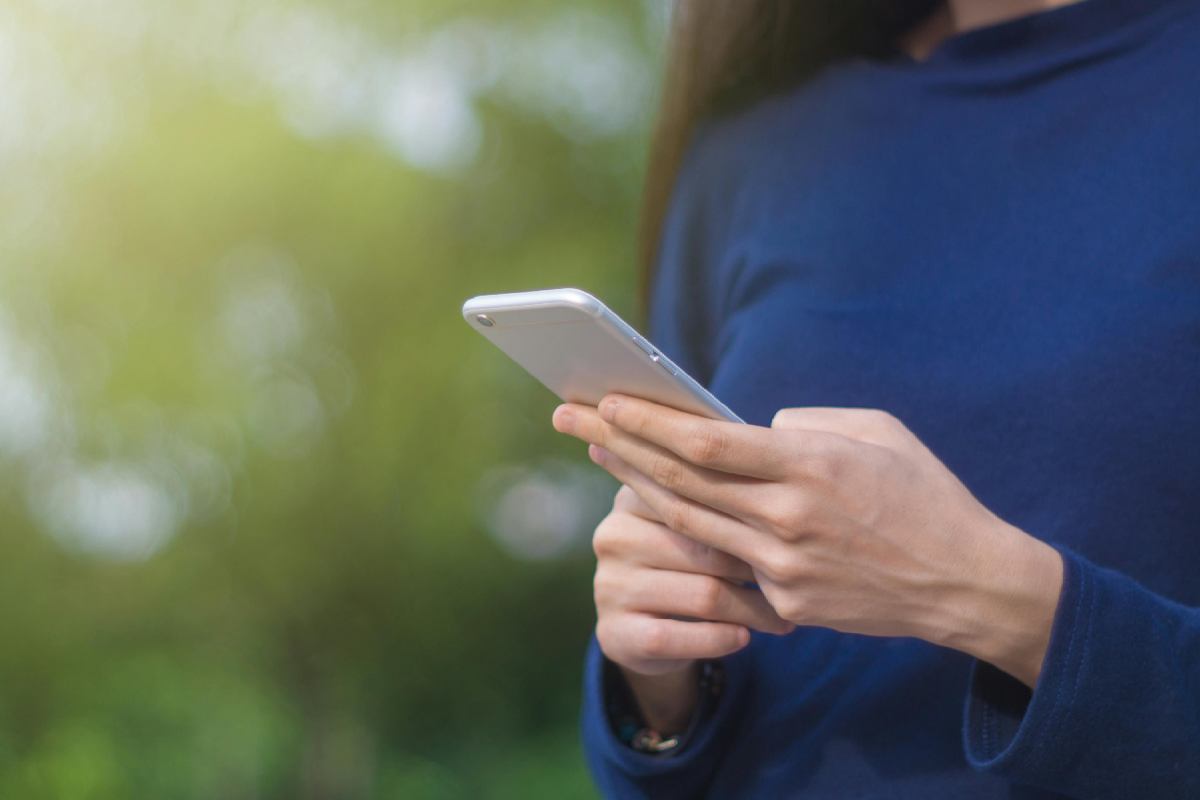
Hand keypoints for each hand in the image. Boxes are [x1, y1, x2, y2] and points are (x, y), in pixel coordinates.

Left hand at [553, 396, 1063, 687]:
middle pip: (679, 480)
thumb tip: (750, 430)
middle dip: (617, 443)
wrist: (964, 583)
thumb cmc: (924, 493)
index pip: (705, 442)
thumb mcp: (876, 431)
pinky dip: (683, 532)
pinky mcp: (785, 604)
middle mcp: (786, 518)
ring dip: (635, 485)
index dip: (648, 420)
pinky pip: (722, 562)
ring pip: (687, 522)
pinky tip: (653, 508)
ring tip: (599, 452)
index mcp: (810, 466)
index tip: (609, 398)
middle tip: (572, 416)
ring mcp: (781, 568)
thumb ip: (805, 425)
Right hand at [586, 485, 792, 730]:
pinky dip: (717, 640)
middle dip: (759, 570)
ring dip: (752, 611)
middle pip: (707, 550)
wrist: (646, 628)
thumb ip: (726, 500)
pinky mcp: (613, 631)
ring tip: (783, 618)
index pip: (701, 499)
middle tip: (798, 582)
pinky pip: (675, 636)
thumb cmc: (689, 562)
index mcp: (635, 495)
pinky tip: (743, 638)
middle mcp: (614, 535)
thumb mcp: (699, 525)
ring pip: (701, 596)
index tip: (795, 534)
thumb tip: (790, 491)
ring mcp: (608, 584)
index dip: (751, 521)